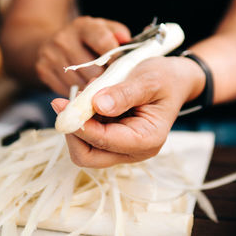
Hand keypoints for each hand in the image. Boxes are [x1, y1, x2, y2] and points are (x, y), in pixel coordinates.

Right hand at [36, 16, 130, 95]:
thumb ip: (118, 33)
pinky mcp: (43, 70)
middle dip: (105, 78)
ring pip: (80, 82)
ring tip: (98, 87)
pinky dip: (78, 92)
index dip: (115, 58)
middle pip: (92, 68)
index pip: (103, 41)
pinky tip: (83, 87)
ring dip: (92, 89)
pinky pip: (66, 90)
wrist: (50, 43)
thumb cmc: (86, 40)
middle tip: (112, 84)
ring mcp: (50, 55)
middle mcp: (64, 38)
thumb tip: (125, 39)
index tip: (122, 69)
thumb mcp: (103, 29)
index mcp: (83, 26)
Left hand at [51, 56, 204, 167]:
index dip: (79, 124)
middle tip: (65, 103)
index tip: (62, 104)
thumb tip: (98, 105)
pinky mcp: (112, 139)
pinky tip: (94, 95)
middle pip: (88, 156)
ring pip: (83, 146)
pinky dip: (83, 115)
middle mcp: (133, 151)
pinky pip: (88, 134)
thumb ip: (124, 94)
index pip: (103, 142)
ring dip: (78, 120)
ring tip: (91, 91)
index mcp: (146, 140)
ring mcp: (122, 147)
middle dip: (73, 130)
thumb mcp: (149, 80)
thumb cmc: (165, 79)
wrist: (173, 80)